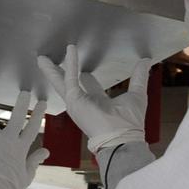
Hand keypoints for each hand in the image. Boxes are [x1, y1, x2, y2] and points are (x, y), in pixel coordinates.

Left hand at [0, 91, 48, 188]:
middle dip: (21, 104)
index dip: (38, 114)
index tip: (41, 102)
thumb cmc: (10, 186)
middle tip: (24, 92)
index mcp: (21, 148)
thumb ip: (35, 160)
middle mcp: (7, 142)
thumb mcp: (27, 174)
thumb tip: (46, 151)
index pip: (32, 127)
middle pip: (16, 118)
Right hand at [36, 45, 151, 153]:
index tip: (85, 70)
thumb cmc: (130, 123)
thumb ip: (139, 77)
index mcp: (99, 104)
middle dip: (61, 73)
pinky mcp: (74, 100)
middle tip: (53, 61)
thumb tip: (146, 61)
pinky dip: (70, 64)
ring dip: (52, 70)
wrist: (122, 137)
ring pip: (61, 82)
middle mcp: (86, 104)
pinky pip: (69, 79)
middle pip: (70, 84)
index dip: (87, 77)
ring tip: (42, 58)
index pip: (90, 88)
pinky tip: (70, 50)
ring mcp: (77, 103)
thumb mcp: (136, 94)